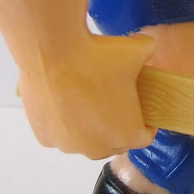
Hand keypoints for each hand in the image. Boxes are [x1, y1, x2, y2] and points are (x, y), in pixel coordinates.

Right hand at [18, 32, 157, 158]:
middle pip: (114, 142)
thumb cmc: (97, 57)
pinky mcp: (44, 137)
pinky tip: (64, 99)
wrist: (54, 52)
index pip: (143, 137)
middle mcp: (97, 148)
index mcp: (126, 135)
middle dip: (117, 125)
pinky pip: (60, 134)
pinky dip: (63, 121)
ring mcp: (69, 145)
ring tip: (87, 98)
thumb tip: (148, 46)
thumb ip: (149, 51)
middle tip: (114, 100)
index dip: (145, 122)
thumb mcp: (138, 50)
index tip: (140, 108)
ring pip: (85, 140)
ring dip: (89, 126)